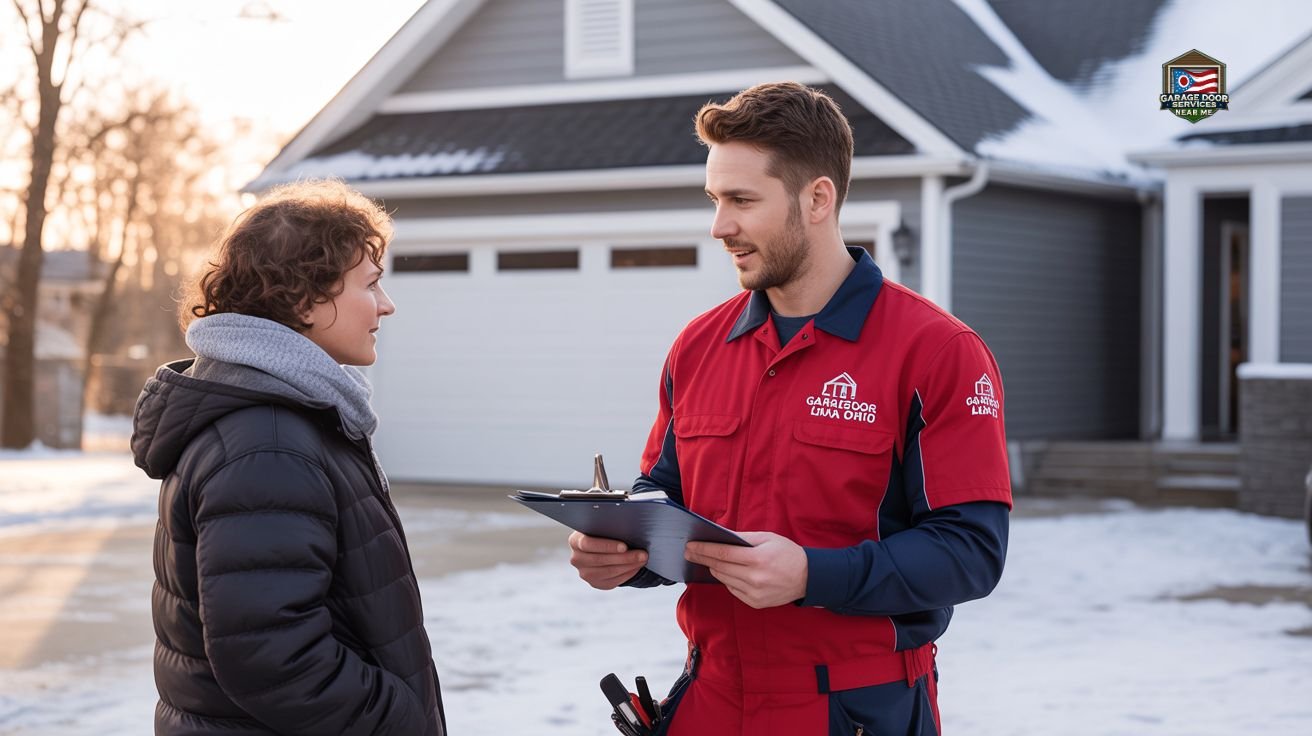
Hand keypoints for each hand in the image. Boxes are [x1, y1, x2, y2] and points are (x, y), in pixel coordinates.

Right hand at [568, 531, 648, 589]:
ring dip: (628, 566)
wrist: (601, 548)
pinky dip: (627, 574)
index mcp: (575, 541)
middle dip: (624, 558)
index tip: (624, 546)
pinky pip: (612, 581)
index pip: (588, 544)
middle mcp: (576, 558)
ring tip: (642, 559)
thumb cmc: (605, 533)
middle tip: (642, 554)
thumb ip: (610, 527)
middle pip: (600, 560)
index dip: (607, 546)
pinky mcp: (594, 583)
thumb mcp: (603, 527)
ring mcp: (584, 573)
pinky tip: (636, 567)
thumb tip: (630, 527)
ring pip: (608, 572)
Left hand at [684, 531, 807, 608]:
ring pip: (724, 580)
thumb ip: (743, 537)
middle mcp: (755, 578)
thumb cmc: (787, 553)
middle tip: (689, 552)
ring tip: (707, 560)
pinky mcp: (755, 603)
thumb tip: (720, 536)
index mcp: (758, 559)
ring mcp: (754, 593)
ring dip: (714, 569)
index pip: (723, 554)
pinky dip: (727, 580)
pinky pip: (733, 590)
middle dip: (703, 558)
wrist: (808, 577)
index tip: (690, 545)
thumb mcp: (767, 538)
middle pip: (719, 568)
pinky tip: (727, 572)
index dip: (704, 549)